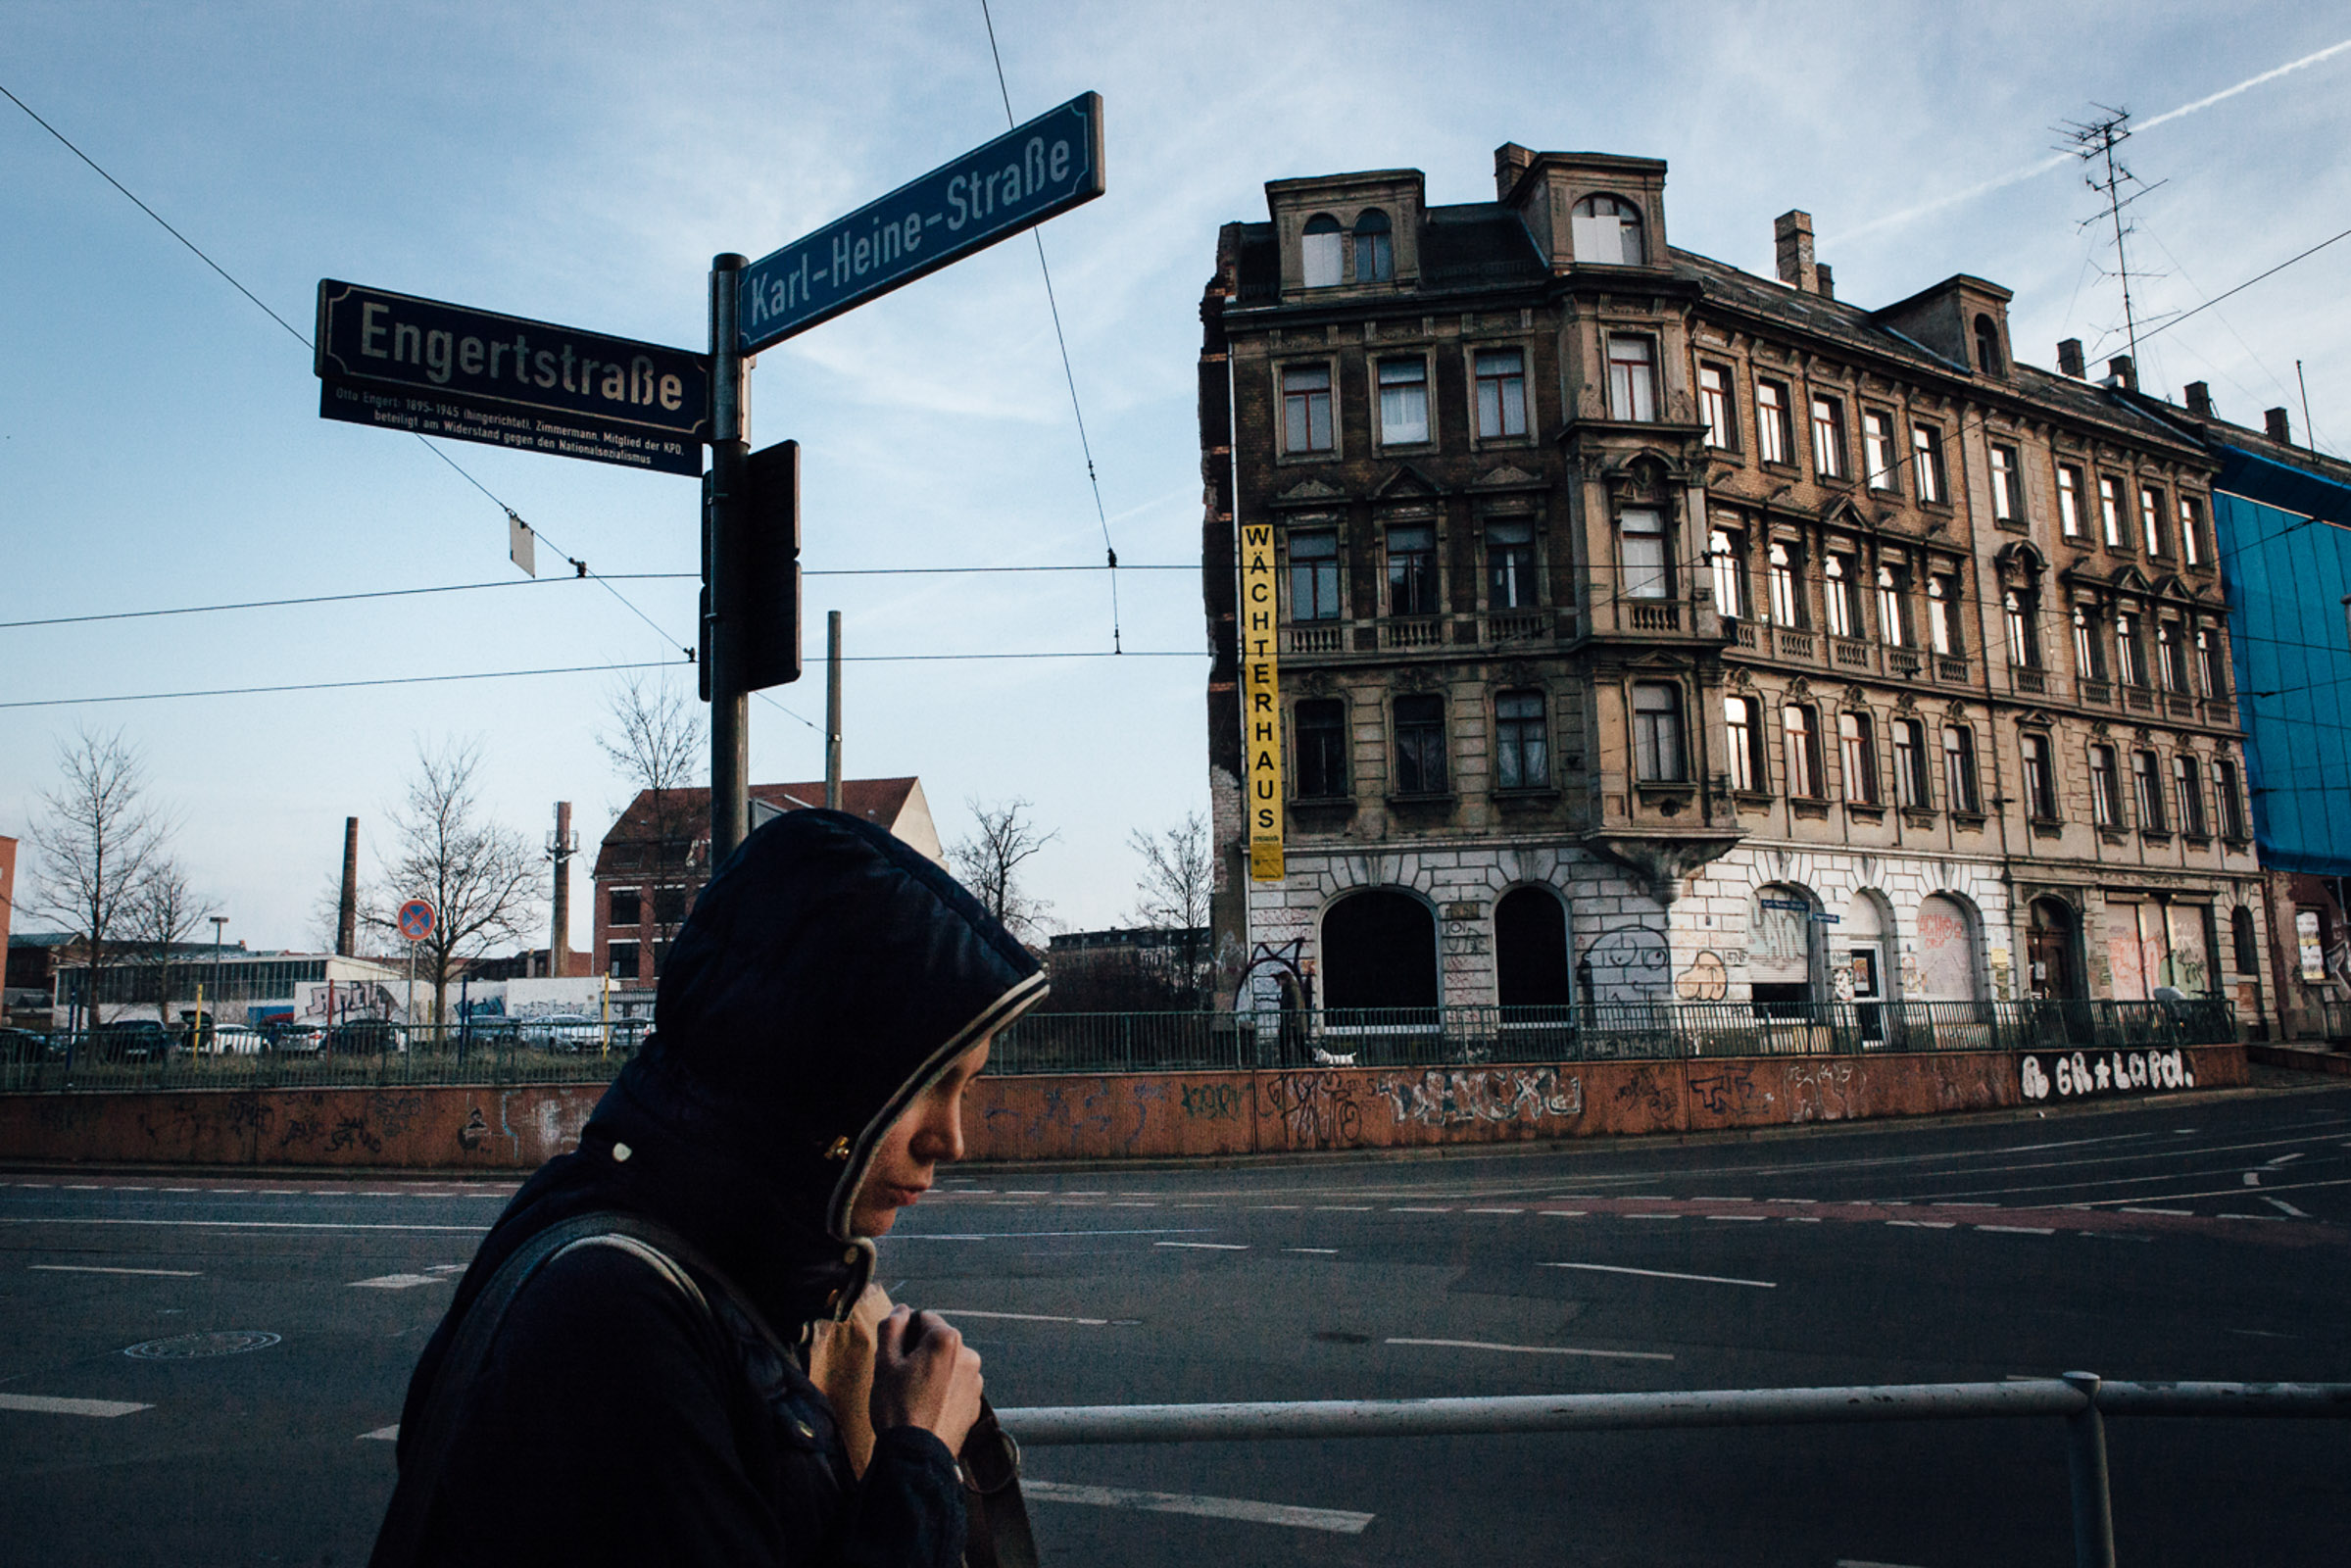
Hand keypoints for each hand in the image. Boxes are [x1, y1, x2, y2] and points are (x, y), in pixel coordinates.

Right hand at [869, 1306, 983, 1453]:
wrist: (917, 1456)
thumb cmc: (897, 1408)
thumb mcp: (884, 1363)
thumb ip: (891, 1327)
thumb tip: (901, 1309)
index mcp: (947, 1339)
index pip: (923, 1318)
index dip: (904, 1335)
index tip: (895, 1357)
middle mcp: (969, 1355)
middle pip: (938, 1341)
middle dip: (920, 1353)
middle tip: (901, 1378)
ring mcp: (975, 1381)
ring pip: (948, 1364)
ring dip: (933, 1372)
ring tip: (914, 1397)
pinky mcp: (976, 1403)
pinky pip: (956, 1386)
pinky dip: (943, 1390)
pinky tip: (927, 1408)